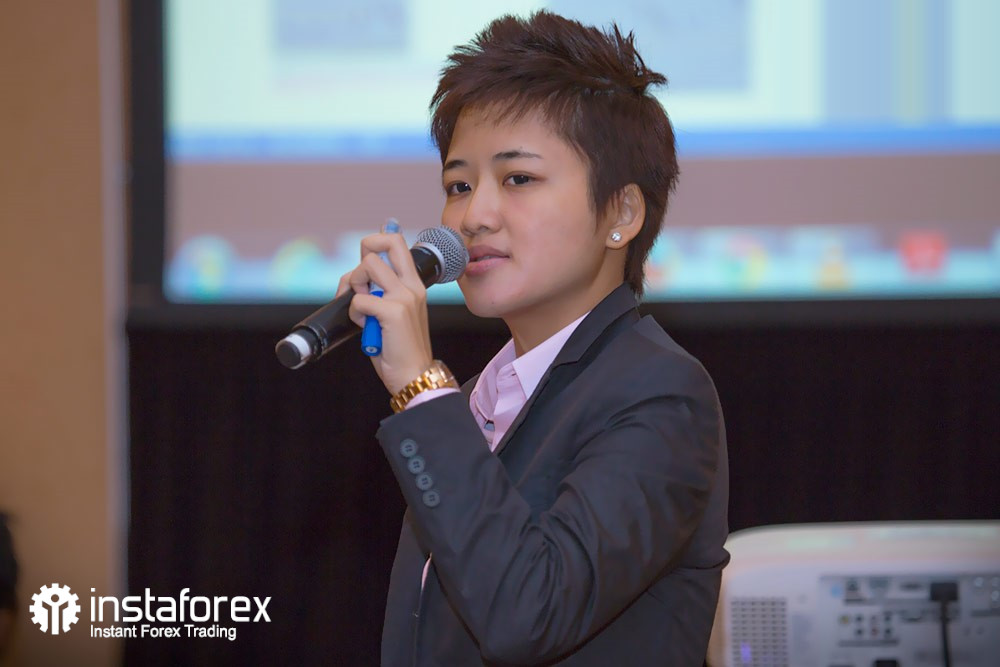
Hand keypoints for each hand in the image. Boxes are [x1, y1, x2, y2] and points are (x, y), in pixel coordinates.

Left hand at [335, 232, 433, 394]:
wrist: (414, 375)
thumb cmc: (400, 348)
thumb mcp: (394, 312)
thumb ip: (381, 291)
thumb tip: (356, 276)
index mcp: (414, 284)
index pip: (397, 242)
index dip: (376, 242)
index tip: (366, 260)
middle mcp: (412, 285)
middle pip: (385, 242)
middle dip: (364, 254)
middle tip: (362, 281)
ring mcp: (404, 296)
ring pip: (367, 266)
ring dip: (355, 286)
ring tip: (364, 309)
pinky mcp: (393, 312)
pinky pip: (359, 299)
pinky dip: (355, 313)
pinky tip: (365, 326)